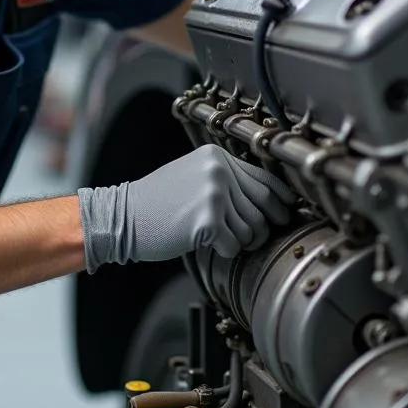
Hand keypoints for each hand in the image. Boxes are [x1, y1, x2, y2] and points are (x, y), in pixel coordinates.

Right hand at [78, 144, 294, 273]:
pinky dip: (223, 250)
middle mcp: (219, 170)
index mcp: (217, 157)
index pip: (267, 180)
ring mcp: (213, 193)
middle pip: (265, 208)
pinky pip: (234, 245)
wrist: (121, 216)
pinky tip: (203, 241)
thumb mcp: (194, 176)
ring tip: (217, 236)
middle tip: (247, 236)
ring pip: (252, 230)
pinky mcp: (207, 220)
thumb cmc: (157, 202)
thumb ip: (229, 182)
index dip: (281, 202)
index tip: (285, 214)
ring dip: (239, 241)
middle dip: (261, 228)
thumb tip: (274, 202)